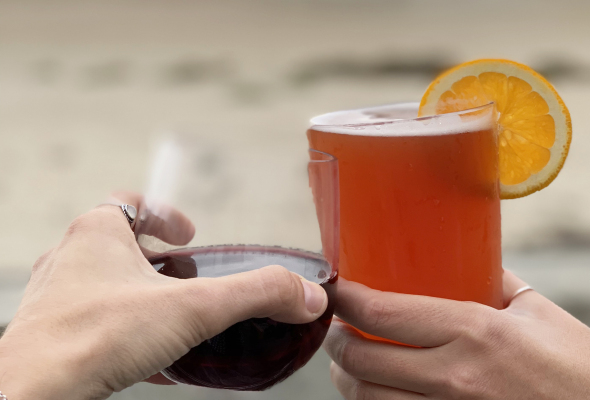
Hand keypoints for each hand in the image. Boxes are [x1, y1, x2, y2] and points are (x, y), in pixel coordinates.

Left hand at [0, 192, 327, 399]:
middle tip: (186, 281)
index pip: (131, 202)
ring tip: (172, 320)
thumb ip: (256, 295)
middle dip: (157, 262)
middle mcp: (71, 259)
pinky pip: (93, 324)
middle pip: (119, 244)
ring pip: (104, 285)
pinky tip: (148, 359)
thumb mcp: (194, 309)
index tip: (189, 235)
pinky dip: (123, 333)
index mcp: (98, 233)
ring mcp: (57, 299)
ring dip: (140, 298)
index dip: (165, 214)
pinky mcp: (53, 336)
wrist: (33, 393)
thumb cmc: (96, 337)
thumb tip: (307, 295)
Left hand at [323, 271, 589, 398]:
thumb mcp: (540, 313)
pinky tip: (377, 395)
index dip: (345, 299)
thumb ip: (495, 283)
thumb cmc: (585, 371)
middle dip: (337, 341)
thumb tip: (465, 262)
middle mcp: (455, 378)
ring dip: (348, 379)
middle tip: (337, 327)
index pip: (384, 313)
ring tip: (348, 362)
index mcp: (475, 332)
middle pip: (363, 359)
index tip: (333, 289)